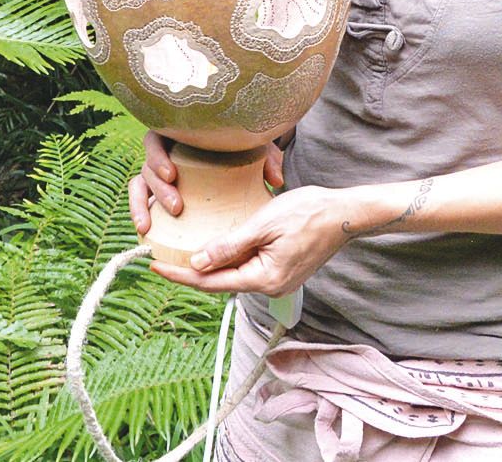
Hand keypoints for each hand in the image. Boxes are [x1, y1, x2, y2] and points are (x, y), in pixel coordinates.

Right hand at [127, 131, 284, 236]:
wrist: (237, 156)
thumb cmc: (240, 147)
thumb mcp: (255, 147)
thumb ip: (266, 158)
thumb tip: (276, 180)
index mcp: (179, 134)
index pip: (156, 139)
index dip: (159, 156)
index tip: (173, 174)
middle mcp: (163, 152)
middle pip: (147, 166)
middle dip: (158, 188)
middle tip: (177, 206)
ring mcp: (157, 173)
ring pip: (139, 185)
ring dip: (140, 205)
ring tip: (148, 227)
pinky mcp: (157, 191)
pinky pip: (141, 201)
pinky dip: (140, 214)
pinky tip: (145, 233)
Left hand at [150, 185, 353, 296]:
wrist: (345, 213)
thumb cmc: (309, 212)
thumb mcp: (263, 224)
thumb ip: (229, 246)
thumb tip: (196, 264)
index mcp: (263, 279)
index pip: (211, 282)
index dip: (181, 276)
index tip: (155, 268)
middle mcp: (270, 288)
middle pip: (222, 283)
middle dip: (193, 272)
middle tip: (164, 259)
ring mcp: (279, 283)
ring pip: (236, 276)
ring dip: (213, 266)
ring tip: (186, 253)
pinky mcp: (284, 273)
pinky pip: (250, 269)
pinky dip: (232, 260)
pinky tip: (220, 248)